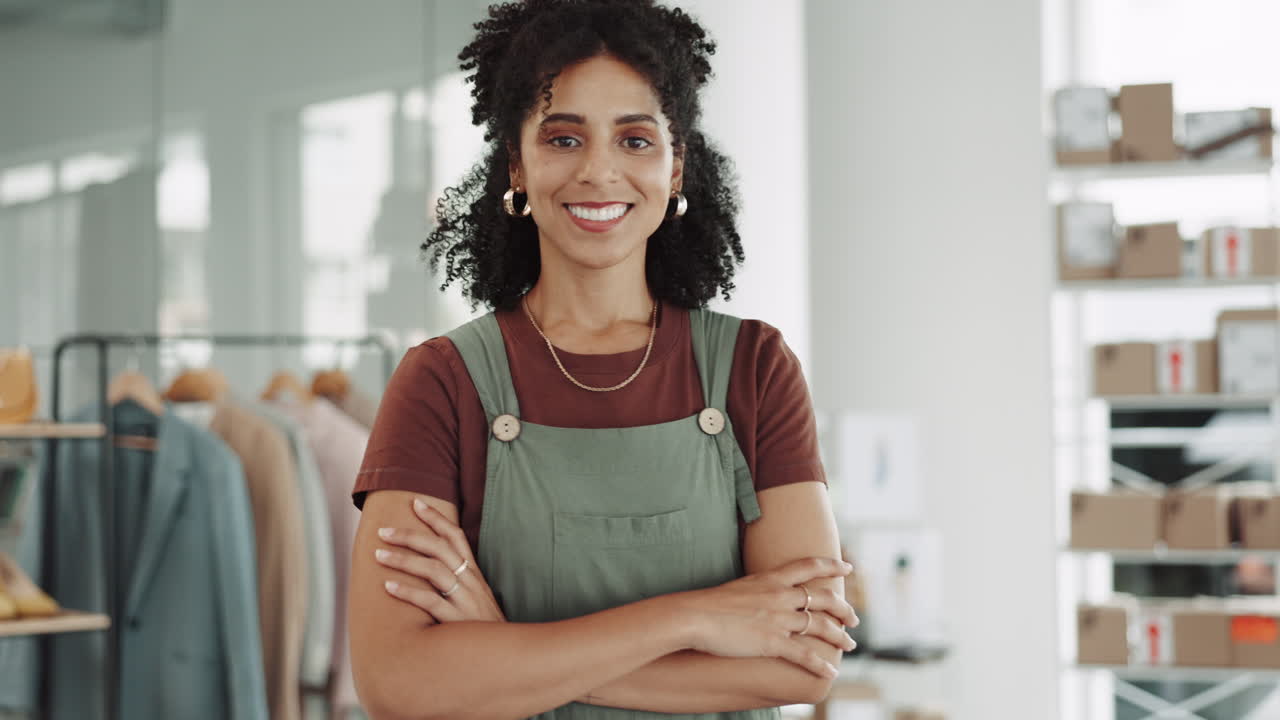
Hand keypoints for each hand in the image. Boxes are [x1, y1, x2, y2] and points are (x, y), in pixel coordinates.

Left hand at [374, 497, 506, 623]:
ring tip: (379, 555)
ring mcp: (465, 601)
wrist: (506, 658)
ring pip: (434, 570)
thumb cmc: (484, 629)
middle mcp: (471, 583)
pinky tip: (388, 587)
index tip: (416, 503)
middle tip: (383, 531)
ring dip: (404, 559)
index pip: (456, 537)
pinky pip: (431, 601)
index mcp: (475, 575)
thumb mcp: (477, 599)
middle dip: (410, 535)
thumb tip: (431, 568)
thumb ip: (459, 583)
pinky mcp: (457, 622)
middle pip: (440, 548)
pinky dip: (408, 593)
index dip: (436, 519)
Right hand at [675, 557, 858, 678]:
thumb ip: (759, 590)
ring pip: (821, 627)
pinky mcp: (772, 642)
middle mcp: (781, 596)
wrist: (695, 616)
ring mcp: (779, 619)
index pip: (810, 566)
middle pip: (824, 598)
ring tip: (850, 644)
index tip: (848, 566)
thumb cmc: (710, 603)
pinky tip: (832, 672)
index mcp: (772, 579)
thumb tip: (764, 594)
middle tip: (854, 618)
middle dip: (844, 609)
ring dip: (840, 637)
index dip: (832, 564)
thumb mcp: (740, 587)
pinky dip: (821, 665)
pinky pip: (805, 655)